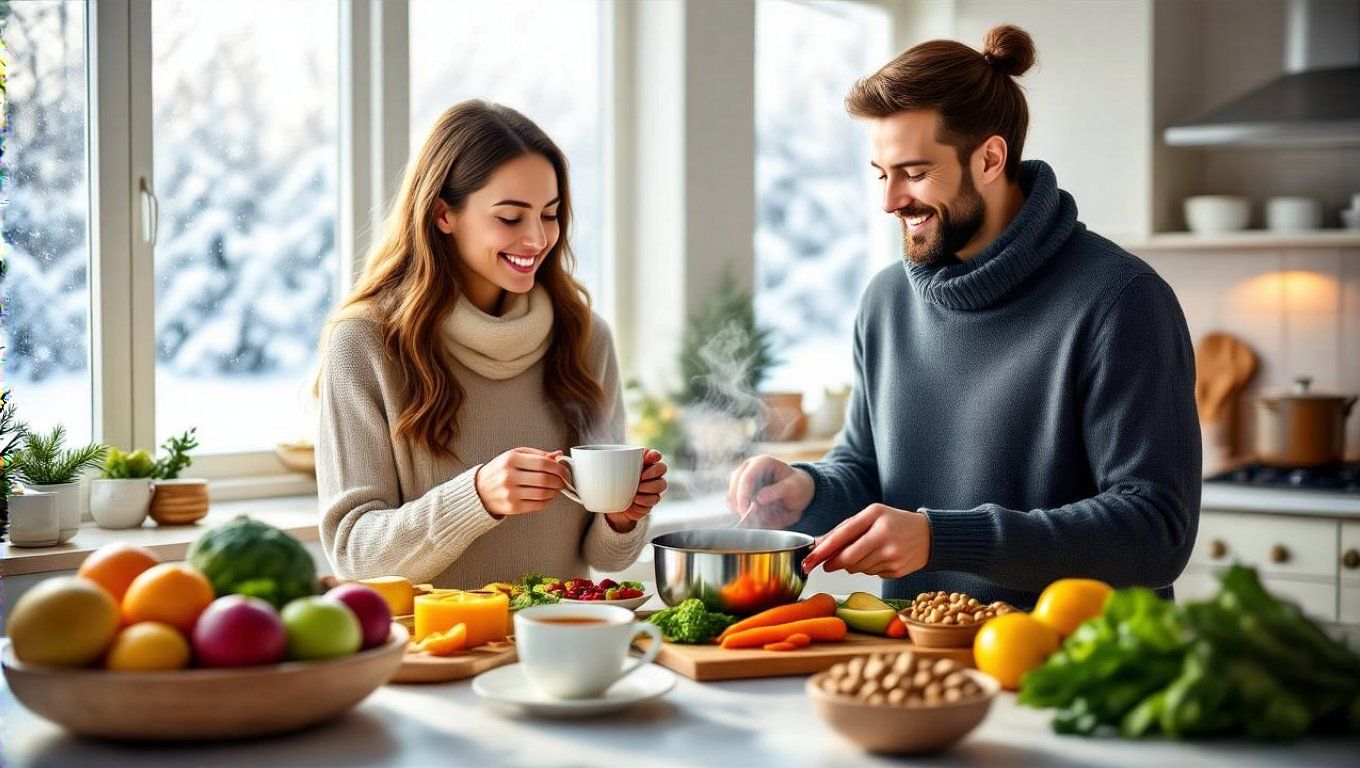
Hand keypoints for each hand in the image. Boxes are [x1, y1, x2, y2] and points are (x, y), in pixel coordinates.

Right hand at [475, 447, 569, 517]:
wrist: (480, 490)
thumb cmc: (499, 471)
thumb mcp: (514, 456)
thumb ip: (537, 454)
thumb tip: (557, 455)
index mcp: (511, 460)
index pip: (543, 463)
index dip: (558, 467)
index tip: (564, 470)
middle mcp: (509, 476)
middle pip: (545, 479)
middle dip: (559, 480)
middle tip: (563, 480)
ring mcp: (510, 493)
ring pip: (543, 493)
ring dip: (555, 491)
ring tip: (556, 488)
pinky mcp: (513, 507)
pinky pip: (537, 505)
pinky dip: (548, 500)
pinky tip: (548, 496)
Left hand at [605, 449, 667, 532]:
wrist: (610, 504)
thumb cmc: (608, 482)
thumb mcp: (603, 471)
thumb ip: (598, 462)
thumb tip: (577, 460)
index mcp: (642, 462)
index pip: (656, 454)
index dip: (655, 455)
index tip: (648, 458)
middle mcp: (651, 474)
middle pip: (662, 468)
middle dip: (653, 473)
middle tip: (640, 478)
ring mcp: (652, 488)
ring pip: (661, 485)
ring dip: (648, 489)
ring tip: (635, 493)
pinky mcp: (650, 503)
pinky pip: (653, 502)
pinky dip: (643, 503)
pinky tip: (633, 502)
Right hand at [726, 454, 814, 528]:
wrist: (797, 490)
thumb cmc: (796, 486)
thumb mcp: (793, 488)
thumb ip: (777, 491)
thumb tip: (758, 499)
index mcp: (762, 462)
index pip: (746, 478)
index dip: (743, 496)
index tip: (745, 511)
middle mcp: (748, 467)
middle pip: (734, 487)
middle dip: (741, 505)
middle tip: (753, 520)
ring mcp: (741, 478)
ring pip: (731, 496)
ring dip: (742, 510)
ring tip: (760, 516)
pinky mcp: (738, 489)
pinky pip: (733, 504)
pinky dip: (741, 512)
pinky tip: (755, 515)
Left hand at [800, 503, 930, 578]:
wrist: (929, 536)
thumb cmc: (895, 522)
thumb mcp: (871, 516)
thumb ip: (845, 529)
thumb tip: (818, 544)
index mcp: (875, 518)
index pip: (843, 536)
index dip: (824, 550)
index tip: (810, 558)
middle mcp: (884, 537)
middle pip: (847, 558)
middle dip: (834, 563)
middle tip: (827, 564)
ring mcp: (891, 556)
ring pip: (857, 568)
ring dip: (852, 565)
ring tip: (864, 553)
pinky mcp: (896, 571)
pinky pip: (871, 574)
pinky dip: (868, 568)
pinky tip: (878, 559)